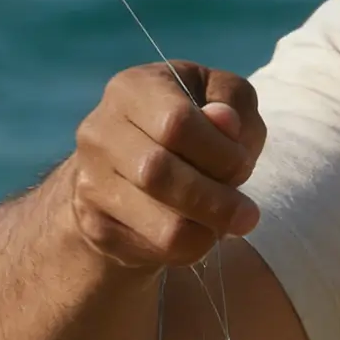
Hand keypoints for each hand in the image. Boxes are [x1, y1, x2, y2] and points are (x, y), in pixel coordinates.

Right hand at [69, 61, 266, 267]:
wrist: (130, 167)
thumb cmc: (192, 124)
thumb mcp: (221, 96)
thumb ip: (234, 101)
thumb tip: (225, 120)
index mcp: (132, 89)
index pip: (176, 123)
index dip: (221, 152)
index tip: (244, 165)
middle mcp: (100, 132)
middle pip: (160, 175)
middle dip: (217, 201)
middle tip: (248, 214)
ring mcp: (90, 181)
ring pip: (163, 224)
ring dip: (208, 229)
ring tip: (226, 223)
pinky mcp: (96, 226)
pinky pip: (156, 249)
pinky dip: (191, 247)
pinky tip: (198, 230)